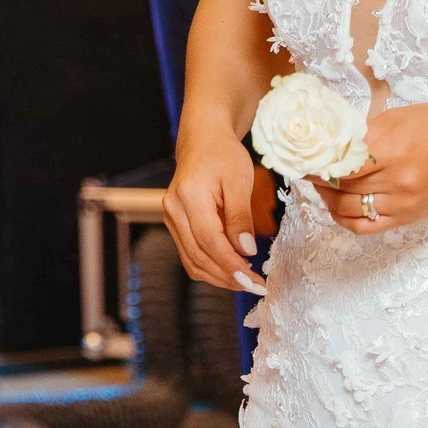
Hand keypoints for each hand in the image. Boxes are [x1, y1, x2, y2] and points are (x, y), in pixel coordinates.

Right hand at [166, 133, 271, 293]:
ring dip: (219, 277)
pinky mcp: (176, 224)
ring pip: (192, 261)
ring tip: (247, 282)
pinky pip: (191, 254)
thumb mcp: (240, 180)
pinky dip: (211, 267)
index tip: (255, 281)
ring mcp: (171, 218)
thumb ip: (241, 217)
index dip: (232, 265)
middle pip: (198, 256)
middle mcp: (173, 210)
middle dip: (228, 277)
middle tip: (256, 287)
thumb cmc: (223, 155)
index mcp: (188, 196)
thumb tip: (246, 251)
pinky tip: (232, 270)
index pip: (209, 241)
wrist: (203, 140)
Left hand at [312, 103, 427, 232]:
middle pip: (342, 185)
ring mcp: (402, 202)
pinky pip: (366, 226)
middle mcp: (396, 180)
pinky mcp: (407, 217)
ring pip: (349, 208)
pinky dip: (344, 219)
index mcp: (391, 149)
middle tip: (306, 170)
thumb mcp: (396, 118)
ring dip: (327, 198)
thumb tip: (329, 142)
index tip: (301, 159)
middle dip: (318, 179)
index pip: (340, 164)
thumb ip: (363, 133)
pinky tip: (336, 206)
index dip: (316, 164)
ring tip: (320, 185)